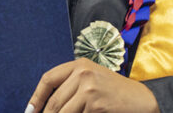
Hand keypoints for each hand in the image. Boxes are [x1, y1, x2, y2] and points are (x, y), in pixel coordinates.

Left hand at [27, 58, 158, 112]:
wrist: (143, 101)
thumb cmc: (116, 94)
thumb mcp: (93, 81)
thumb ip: (72, 86)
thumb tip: (47, 106)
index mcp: (80, 64)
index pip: (48, 78)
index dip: (36, 97)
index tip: (30, 111)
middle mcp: (82, 72)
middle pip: (53, 100)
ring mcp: (88, 88)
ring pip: (61, 111)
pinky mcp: (94, 103)